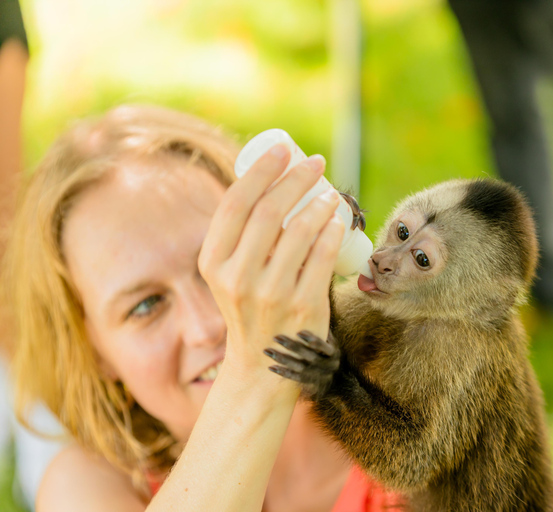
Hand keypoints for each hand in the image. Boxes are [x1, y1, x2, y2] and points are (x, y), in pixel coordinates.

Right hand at [198, 144, 344, 376]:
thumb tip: (272, 181)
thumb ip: (242, 237)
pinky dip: (332, 232)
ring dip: (319, 203)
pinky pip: (323, 258)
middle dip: (296, 177)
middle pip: (269, 211)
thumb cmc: (250, 306)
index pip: (235, 203)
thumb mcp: (229, 273)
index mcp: (213, 262)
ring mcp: (271, 294)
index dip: (261, 170)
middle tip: (315, 163)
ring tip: (329, 193)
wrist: (262, 364)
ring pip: (300, 231)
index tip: (283, 148)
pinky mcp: (302, 307)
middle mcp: (237, 277)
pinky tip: (337, 220)